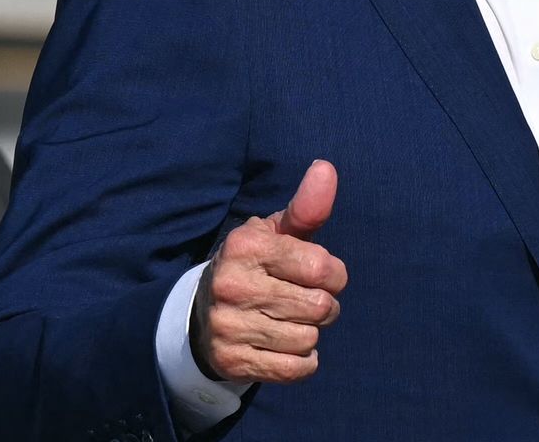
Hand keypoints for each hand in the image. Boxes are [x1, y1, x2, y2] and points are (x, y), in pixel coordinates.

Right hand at [192, 160, 347, 384]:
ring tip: (292, 321)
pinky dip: (301, 362)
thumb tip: (326, 168)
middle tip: (307, 301)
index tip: (322, 275)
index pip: (322, 267)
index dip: (334, 274)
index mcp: (247, 246)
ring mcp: (228, 326)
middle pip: (319, 307)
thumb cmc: (256, 266)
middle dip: (324, 306)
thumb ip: (306, 207)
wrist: (203, 315)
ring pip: (307, 339)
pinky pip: (294, 369)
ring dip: (310, 334)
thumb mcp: (276, 233)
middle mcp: (233, 284)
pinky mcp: (231, 361)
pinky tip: (286, 346)